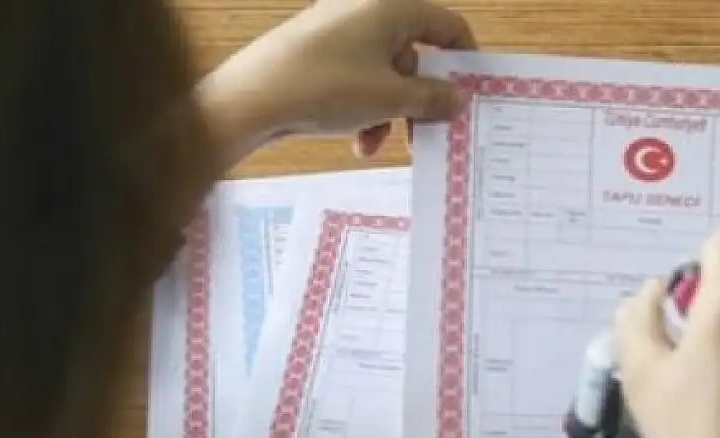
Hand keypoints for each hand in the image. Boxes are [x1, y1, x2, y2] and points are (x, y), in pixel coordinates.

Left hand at [196, 0, 475, 165]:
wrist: (251, 97)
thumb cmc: (326, 87)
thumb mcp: (389, 99)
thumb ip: (431, 98)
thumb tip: (456, 98)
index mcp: (392, 7)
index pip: (447, 26)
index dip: (463, 61)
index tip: (467, 95)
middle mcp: (366, 9)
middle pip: (412, 54)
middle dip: (416, 99)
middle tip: (423, 133)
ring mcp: (338, 30)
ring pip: (381, 73)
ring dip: (386, 112)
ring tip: (372, 143)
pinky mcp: (315, 52)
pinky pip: (353, 78)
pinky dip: (360, 107)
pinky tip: (353, 140)